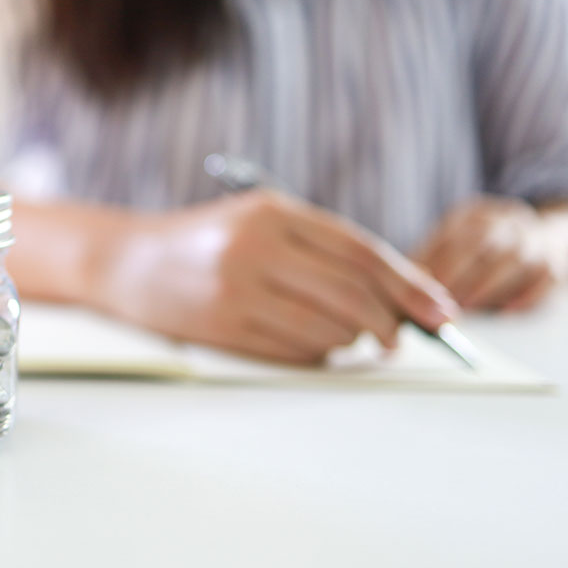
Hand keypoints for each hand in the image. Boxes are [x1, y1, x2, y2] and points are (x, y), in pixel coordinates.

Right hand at [88, 190, 458, 363]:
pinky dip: (316, 355)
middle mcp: (256, 246)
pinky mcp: (221, 326)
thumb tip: (397, 297)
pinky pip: (294, 351)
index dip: (408, 284)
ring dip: (349, 342)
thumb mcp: (260, 222)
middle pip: (352, 293)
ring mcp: (236, 287)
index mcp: (273, 211)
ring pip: (328, 328)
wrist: (127, 262)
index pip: (360, 251)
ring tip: (344, 338)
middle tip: (399, 339)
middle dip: (389, 322)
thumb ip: (320, 250)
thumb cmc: (206, 243)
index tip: (440, 311)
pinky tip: (312, 347)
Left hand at [416, 197, 567, 310]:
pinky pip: (548, 278)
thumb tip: (398, 293)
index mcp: (475, 213)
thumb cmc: (481, 255)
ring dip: (487, 286)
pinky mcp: (559, 265)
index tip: (414, 287)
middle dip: (457, 273)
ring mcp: (537, 240)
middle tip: (434, 302)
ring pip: (516, 258)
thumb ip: (429, 265)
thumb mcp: (452, 247)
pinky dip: (527, 295)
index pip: (453, 233)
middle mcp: (508, 221)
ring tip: (463, 308)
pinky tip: (505, 313)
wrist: (546, 239)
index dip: (434, 261)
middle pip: (483, 241)